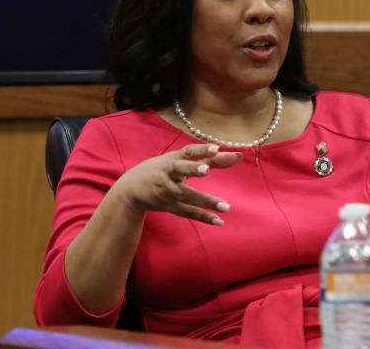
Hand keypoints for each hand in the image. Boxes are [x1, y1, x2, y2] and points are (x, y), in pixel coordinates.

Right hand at [110, 143, 241, 224]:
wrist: (131, 190)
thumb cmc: (162, 170)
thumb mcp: (181, 161)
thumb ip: (210, 158)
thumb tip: (238, 156)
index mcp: (172, 159)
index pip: (188, 152)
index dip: (201, 150)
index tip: (215, 148)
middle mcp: (169, 174)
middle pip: (181, 170)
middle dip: (192, 169)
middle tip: (206, 170)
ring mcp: (168, 192)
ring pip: (187, 195)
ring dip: (206, 201)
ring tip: (226, 206)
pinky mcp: (170, 206)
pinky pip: (187, 212)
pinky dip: (203, 216)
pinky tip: (219, 221)